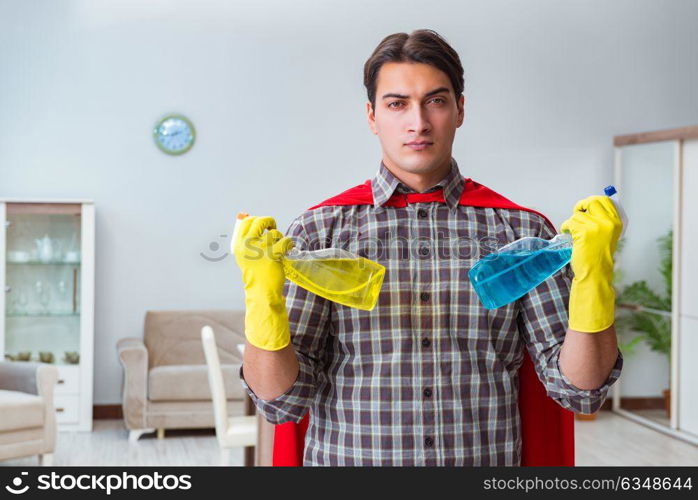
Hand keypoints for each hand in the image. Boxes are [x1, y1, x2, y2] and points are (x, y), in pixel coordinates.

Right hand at [232, 214, 293, 349]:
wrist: (262, 291)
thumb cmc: (255, 271)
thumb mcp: (245, 253)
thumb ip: (244, 234)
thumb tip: (242, 212)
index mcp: (238, 245)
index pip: (245, 222)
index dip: (256, 219)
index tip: (263, 226)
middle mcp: (247, 245)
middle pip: (260, 221)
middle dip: (270, 221)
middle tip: (273, 228)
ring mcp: (259, 250)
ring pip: (274, 233)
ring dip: (280, 238)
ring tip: (279, 248)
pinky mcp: (272, 255)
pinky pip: (285, 241)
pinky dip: (289, 244)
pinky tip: (288, 249)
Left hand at [560, 195, 621, 332]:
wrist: (595, 273)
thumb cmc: (598, 256)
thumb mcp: (606, 236)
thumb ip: (602, 221)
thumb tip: (589, 205)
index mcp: (617, 223)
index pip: (606, 201)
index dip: (593, 201)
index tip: (586, 206)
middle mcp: (609, 223)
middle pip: (592, 201)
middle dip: (581, 205)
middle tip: (576, 212)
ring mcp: (596, 226)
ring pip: (578, 214)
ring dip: (572, 223)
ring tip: (573, 234)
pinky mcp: (584, 232)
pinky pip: (570, 222)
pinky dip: (565, 228)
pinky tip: (568, 235)